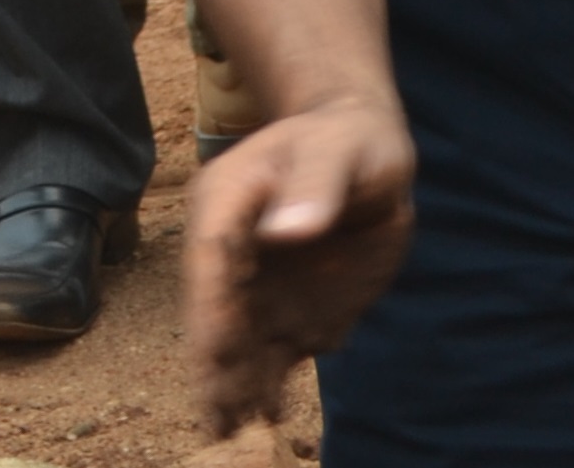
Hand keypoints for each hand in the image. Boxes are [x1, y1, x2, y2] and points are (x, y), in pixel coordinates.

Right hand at [179, 99, 417, 437]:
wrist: (362, 153)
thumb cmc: (346, 142)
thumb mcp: (338, 150)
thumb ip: (316, 184)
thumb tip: (288, 229)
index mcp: (227, 201)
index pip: (211, 260)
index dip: (210, 308)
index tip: (212, 352)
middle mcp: (232, 252)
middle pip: (217, 312)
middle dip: (215, 364)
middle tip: (215, 417)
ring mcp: (260, 287)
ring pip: (241, 343)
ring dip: (234, 385)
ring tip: (227, 431)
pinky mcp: (292, 312)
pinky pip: (277, 354)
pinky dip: (271, 386)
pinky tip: (270, 417)